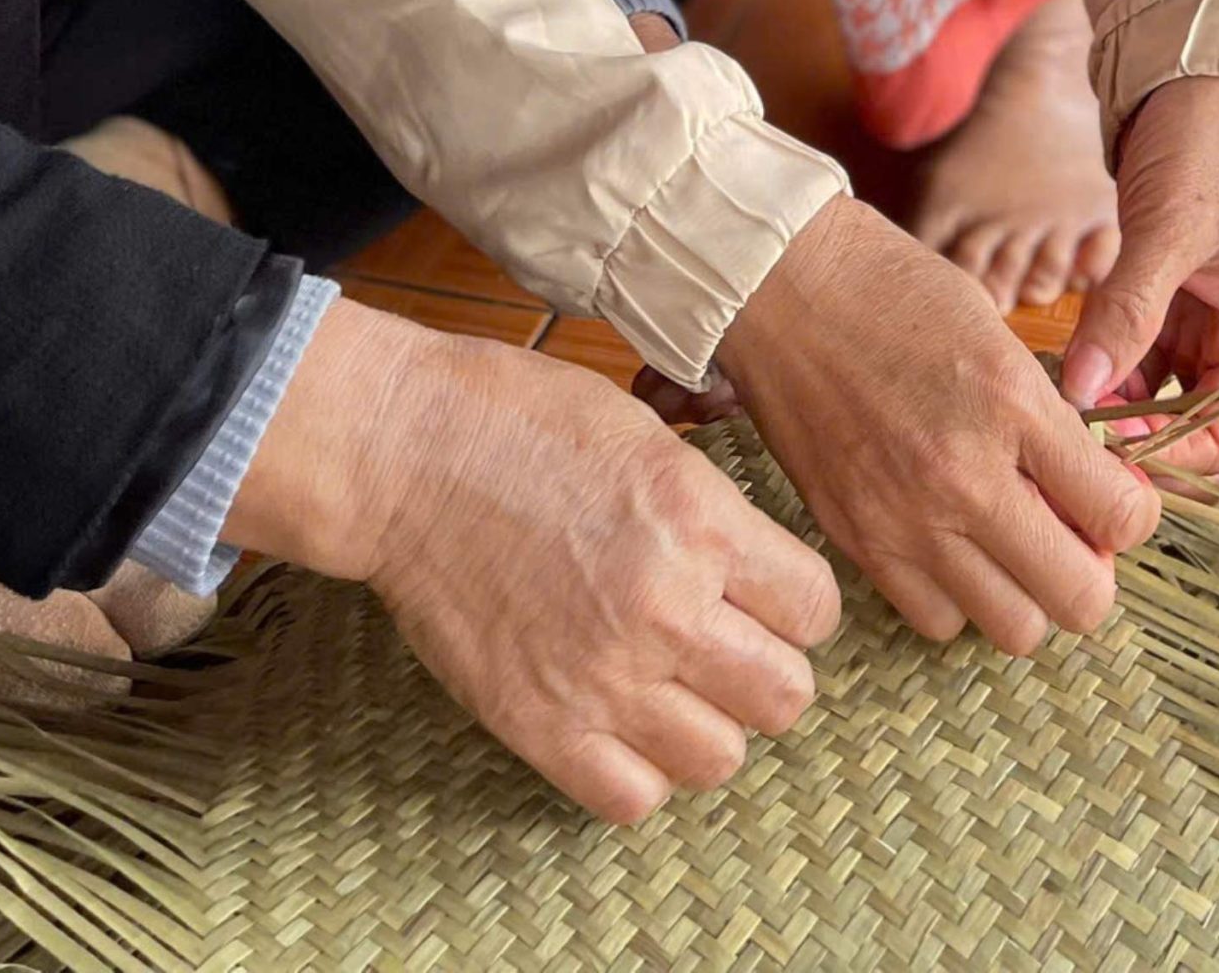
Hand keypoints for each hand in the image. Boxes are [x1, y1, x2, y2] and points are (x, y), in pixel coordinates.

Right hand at [227, 298, 839, 823]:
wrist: (403, 452)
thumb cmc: (518, 419)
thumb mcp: (645, 432)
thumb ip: (710, 510)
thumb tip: (753, 570)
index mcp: (698, 521)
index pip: (815, 609)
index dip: (794, 602)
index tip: (764, 594)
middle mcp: (666, 608)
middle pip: (784, 696)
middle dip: (764, 668)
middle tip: (723, 641)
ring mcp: (602, 677)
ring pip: (721, 759)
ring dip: (705, 723)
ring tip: (668, 683)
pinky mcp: (539, 725)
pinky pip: (633, 798)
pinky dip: (637, 770)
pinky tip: (617, 721)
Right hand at [714, 199, 1156, 655]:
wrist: (778, 282)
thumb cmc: (888, 286)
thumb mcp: (996, 331)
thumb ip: (1048, 420)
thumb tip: (1089, 496)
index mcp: (1012, 406)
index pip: (1122, 516)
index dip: (1131, 511)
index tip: (1111, 494)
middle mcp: (964, 476)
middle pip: (1079, 599)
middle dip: (1090, 569)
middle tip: (1065, 529)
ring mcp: (904, 518)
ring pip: (1013, 628)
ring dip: (1025, 591)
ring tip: (1005, 541)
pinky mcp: (854, 538)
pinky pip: (935, 618)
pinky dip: (954, 595)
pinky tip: (946, 543)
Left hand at [1059, 78, 1218, 477]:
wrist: (1192, 83)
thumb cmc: (1204, 146)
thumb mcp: (1167, 231)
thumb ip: (1127, 312)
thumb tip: (1083, 392)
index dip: (1171, 451)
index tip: (1106, 448)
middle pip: (1193, 426)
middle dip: (1138, 433)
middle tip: (1072, 429)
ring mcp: (1204, 325)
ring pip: (1158, 396)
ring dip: (1113, 403)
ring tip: (1057, 396)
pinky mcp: (1167, 304)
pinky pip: (1135, 360)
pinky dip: (1104, 367)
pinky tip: (1062, 366)